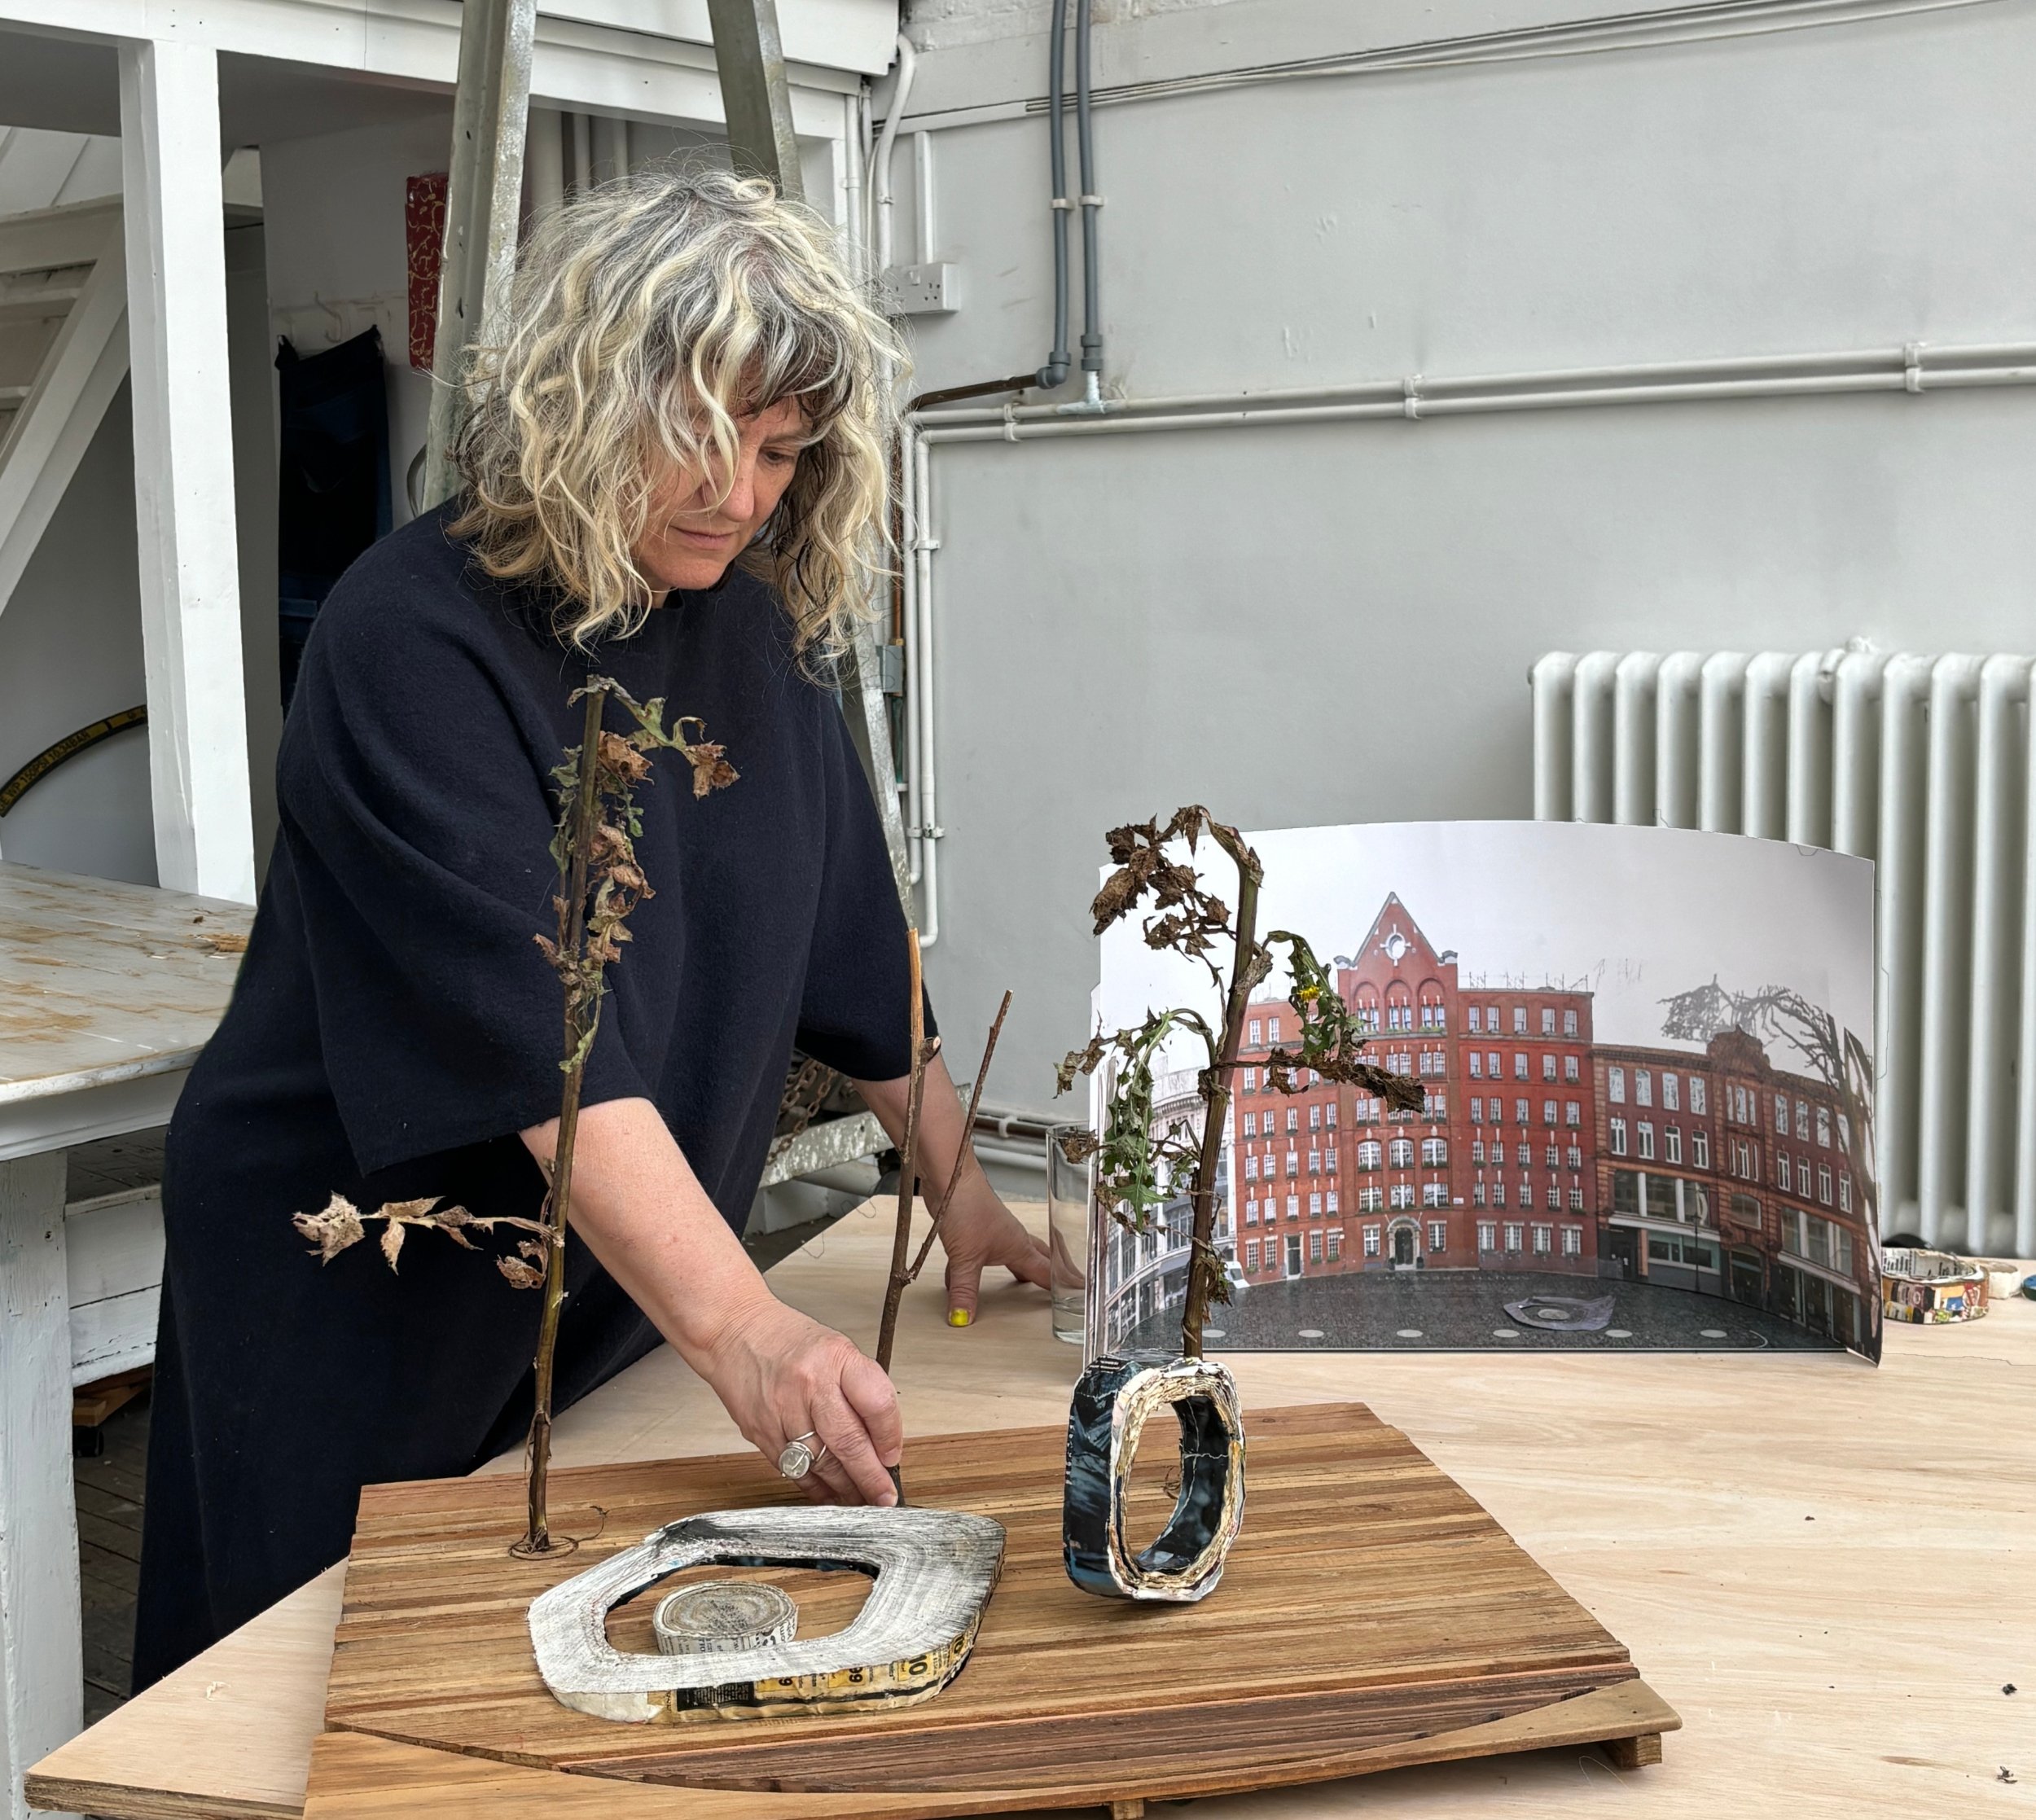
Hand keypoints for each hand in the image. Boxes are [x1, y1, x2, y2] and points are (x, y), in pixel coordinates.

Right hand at [697, 1292, 902, 1505]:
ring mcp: (781, 1411)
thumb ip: (858, 1390)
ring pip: (821, 1464)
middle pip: (848, 1442)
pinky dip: (814, 1487)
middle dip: (871, 1478)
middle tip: (884, 1498)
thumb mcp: (835, 1349)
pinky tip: (828, 1495)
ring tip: (860, 1501)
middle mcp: (809, 1385)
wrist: (733, 1331)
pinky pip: (793, 1470)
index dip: (890, 1436)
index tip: (893, 1456)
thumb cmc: (788, 1339)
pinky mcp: (760, 1433)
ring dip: (844, 1489)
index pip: (876, 1403)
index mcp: (835, 1358)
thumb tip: (881, 1440)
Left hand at [936, 1176, 1051, 1326]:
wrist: (950, 1177)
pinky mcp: (976, 1230)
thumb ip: (965, 1290)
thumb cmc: (968, 1207)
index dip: (1063, 1285)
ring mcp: (994, 1233)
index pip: (1047, 1272)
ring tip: (1022, 1284)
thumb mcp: (965, 1258)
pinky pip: (984, 1255)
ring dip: (1018, 1270)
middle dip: (1050, 1273)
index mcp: (1019, 1247)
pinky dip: (979, 1268)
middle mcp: (1011, 1239)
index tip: (1079, 1296)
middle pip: (1038, 1259)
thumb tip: (963, 1318)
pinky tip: (963, 1278)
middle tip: (1063, 1285)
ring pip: (1012, 1256)